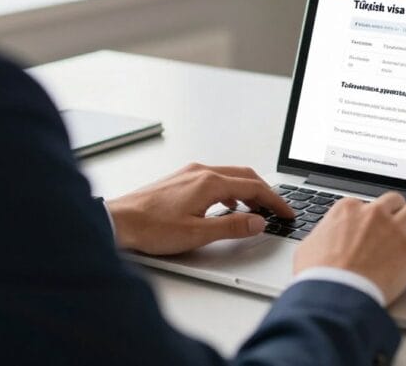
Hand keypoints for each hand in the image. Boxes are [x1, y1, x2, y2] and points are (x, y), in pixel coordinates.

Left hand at [106, 163, 292, 255]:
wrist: (118, 222)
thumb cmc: (150, 228)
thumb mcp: (198, 234)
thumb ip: (232, 227)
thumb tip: (258, 222)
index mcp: (209, 182)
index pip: (254, 187)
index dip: (275, 201)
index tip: (286, 212)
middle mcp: (201, 172)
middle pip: (245, 176)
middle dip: (265, 192)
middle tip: (277, 209)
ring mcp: (189, 173)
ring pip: (229, 176)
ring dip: (247, 190)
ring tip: (256, 209)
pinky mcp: (180, 180)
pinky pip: (214, 179)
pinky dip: (230, 190)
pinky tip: (227, 205)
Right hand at [293, 192, 405, 304]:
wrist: (334, 295)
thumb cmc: (318, 276)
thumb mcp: (309, 247)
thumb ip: (321, 235)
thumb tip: (322, 239)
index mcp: (347, 210)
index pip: (366, 204)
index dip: (372, 218)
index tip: (375, 228)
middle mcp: (373, 214)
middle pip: (394, 201)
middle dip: (398, 211)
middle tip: (400, 226)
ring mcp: (394, 229)